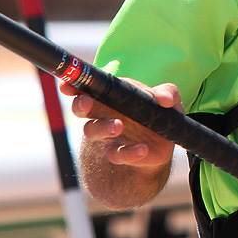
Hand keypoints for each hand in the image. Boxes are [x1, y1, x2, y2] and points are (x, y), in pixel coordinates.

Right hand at [61, 78, 182, 169]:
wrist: (162, 146)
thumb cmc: (159, 113)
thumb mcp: (169, 100)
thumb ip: (168, 93)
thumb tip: (164, 99)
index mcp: (113, 96)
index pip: (91, 87)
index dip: (76, 84)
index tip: (68, 84)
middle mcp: (104, 114)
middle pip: (82, 108)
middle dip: (81, 104)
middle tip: (87, 103)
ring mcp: (109, 135)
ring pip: (94, 131)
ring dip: (104, 127)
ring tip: (118, 126)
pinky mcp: (119, 154)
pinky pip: (117, 154)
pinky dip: (129, 153)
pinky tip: (142, 150)